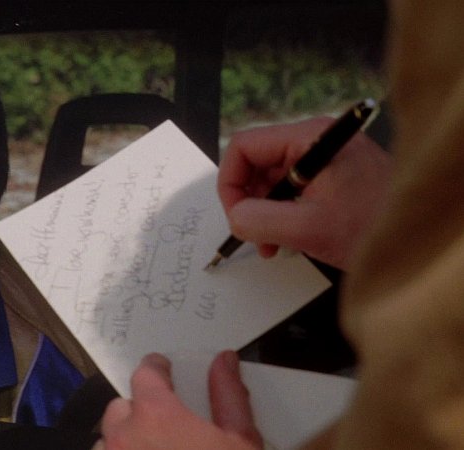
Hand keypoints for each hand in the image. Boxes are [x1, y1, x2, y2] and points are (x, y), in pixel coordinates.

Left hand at [94, 351, 260, 449]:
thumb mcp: (240, 441)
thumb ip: (229, 397)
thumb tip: (225, 363)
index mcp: (156, 417)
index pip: (144, 374)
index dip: (155, 370)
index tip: (162, 369)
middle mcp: (124, 437)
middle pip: (119, 409)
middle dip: (137, 413)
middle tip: (164, 426)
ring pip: (107, 440)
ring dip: (124, 441)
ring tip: (151, 449)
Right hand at [218, 117, 392, 269]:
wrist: (418, 236)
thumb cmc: (373, 227)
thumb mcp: (307, 228)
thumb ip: (260, 220)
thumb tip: (234, 218)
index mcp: (310, 138)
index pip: (245, 146)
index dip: (230, 181)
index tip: (235, 215)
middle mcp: (316, 140)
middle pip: (256, 162)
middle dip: (248, 202)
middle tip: (252, 235)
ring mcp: (325, 157)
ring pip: (271, 179)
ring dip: (263, 213)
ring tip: (271, 245)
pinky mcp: (333, 175)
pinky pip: (291, 189)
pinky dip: (281, 214)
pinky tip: (286, 240)